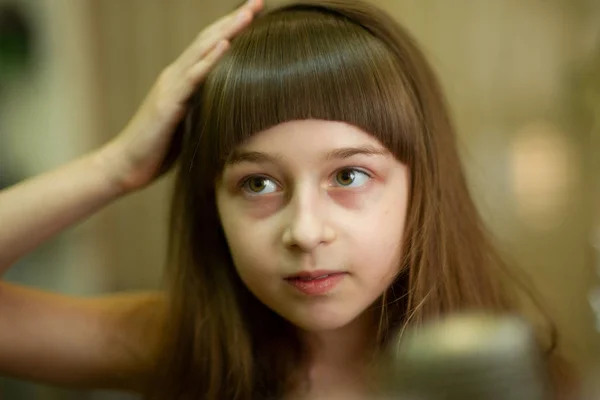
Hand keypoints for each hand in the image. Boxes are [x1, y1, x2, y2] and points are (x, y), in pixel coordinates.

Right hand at [100, 0, 262, 192]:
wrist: (126, 165)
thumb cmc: (158, 149)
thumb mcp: (189, 123)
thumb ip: (205, 108)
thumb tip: (230, 107)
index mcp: (183, 81)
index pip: (211, 46)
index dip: (233, 28)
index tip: (256, 12)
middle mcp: (176, 76)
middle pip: (209, 40)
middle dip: (235, 19)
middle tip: (258, 0)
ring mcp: (170, 88)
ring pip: (201, 52)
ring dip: (227, 31)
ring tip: (249, 13)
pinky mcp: (167, 105)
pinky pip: (191, 80)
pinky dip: (208, 61)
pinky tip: (225, 46)